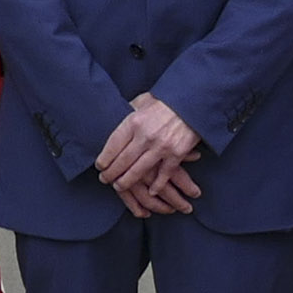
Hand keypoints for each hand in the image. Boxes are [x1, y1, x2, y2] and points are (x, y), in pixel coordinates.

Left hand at [95, 92, 201, 213]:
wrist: (192, 102)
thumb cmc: (165, 101)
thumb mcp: (142, 100)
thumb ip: (129, 108)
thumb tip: (116, 110)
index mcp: (134, 122)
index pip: (113, 145)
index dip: (104, 159)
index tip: (100, 167)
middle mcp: (145, 136)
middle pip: (122, 161)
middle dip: (111, 173)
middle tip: (105, 180)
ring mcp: (161, 146)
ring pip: (138, 171)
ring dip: (126, 181)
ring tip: (119, 186)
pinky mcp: (176, 154)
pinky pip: (163, 174)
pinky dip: (157, 185)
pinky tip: (151, 191)